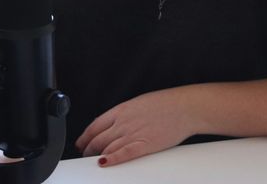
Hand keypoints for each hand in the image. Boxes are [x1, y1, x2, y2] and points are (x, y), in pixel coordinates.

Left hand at [75, 87, 200, 166]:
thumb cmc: (167, 104)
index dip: (85, 136)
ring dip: (97, 156)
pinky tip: (104, 163)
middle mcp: (123, 122)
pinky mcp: (143, 145)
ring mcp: (132, 134)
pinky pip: (123, 154)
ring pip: (107, 148)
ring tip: (95, 161)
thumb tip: (117, 121)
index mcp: (121, 110)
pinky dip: (111, 159)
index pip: (95, 125)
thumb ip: (126, 113)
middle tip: (85, 154)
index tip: (82, 142)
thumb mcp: (140, 103)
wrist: (184, 107)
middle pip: (98, 139)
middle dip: (88, 149)